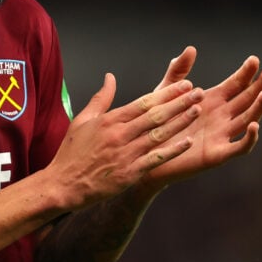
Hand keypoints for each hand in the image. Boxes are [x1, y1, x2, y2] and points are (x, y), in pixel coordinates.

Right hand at [44, 74, 203, 210]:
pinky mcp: (130, 173)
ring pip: (159, 134)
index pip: (144, 102)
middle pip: (156, 115)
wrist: (63, 184)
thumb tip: (110, 76)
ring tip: (197, 110)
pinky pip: (156, 159)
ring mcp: (126, 154)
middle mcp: (120, 135)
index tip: (184, 85)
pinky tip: (188, 142)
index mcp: (110, 120)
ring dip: (180, 122)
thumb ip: (101, 98)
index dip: (167, 93)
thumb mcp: (83, 120)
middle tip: (198, 92)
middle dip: (179, 102)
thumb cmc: (72, 152)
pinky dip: (173, 150)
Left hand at [140, 48, 261, 190]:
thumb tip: (191, 49)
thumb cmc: (156, 122)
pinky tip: (253, 125)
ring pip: (247, 120)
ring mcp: (221, 135)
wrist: (145, 153)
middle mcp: (221, 117)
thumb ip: (178, 72)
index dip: (245, 73)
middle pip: (246, 100)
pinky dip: (249, 138)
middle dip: (259, 86)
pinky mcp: (217, 154)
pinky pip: (238, 147)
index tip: (254, 60)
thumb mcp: (165, 93)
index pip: (235, 84)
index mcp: (212, 101)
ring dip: (258, 109)